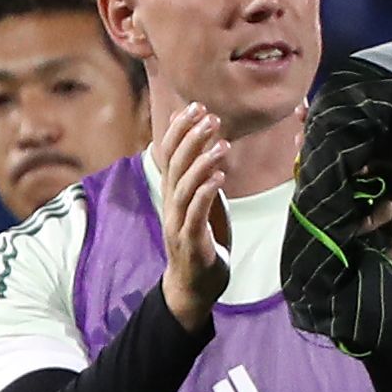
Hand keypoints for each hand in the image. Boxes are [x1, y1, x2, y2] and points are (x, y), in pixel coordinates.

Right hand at [150, 101, 232, 328]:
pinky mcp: (190, 241)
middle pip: (174, 165)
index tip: (196, 106)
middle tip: (209, 116)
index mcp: (173, 192)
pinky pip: (195, 215)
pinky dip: (205, 194)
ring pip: (184, 187)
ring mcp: (178, 223)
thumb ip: (198, 171)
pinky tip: (220, 177)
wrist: (193, 284)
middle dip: (190, 139)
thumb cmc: (201, 239)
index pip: (169, 154)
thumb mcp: (200, 200)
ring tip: (221, 144)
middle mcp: (170, 204)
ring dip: (201, 163)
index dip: (180, 129)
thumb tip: (201, 138)